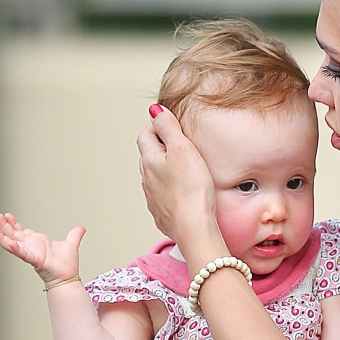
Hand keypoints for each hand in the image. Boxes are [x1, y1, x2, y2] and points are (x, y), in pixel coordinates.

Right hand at [0, 212, 83, 286]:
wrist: (69, 277)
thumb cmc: (66, 265)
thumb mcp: (70, 245)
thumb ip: (74, 235)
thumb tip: (81, 228)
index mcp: (36, 242)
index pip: (20, 230)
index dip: (13, 223)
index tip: (7, 215)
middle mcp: (31, 247)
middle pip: (13, 235)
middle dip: (4, 226)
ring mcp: (31, 254)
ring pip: (13, 244)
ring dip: (3, 237)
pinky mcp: (34, 260)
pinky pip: (23, 254)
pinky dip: (16, 248)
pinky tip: (9, 243)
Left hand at [136, 106, 221, 258]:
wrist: (194, 228)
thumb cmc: (191, 190)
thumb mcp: (182, 149)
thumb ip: (168, 127)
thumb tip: (155, 111)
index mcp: (149, 161)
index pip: (146, 135)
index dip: (157, 126)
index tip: (170, 123)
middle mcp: (147, 180)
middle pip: (149, 157)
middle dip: (160, 148)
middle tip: (178, 144)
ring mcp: (153, 200)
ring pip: (155, 178)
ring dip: (165, 171)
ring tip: (183, 169)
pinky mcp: (163, 216)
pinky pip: (163, 199)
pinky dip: (170, 192)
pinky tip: (182, 194)